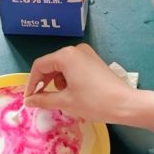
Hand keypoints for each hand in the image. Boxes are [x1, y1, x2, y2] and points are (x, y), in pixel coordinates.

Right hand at [24, 44, 153, 134]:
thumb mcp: (65, 102)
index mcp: (65, 56)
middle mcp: (75, 50)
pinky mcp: (94, 60)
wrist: (125, 104)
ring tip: (61, 97)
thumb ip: (43, 99)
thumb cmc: (93, 102)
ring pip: (62, 66)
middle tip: (41, 99)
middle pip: (51, 64)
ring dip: (56, 81)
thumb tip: (28, 101)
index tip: (29, 98)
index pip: (40, 65)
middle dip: (44, 82)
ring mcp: (87, 54)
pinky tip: (73, 92)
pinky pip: (73, 67)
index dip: (31, 82)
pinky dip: (68, 79)